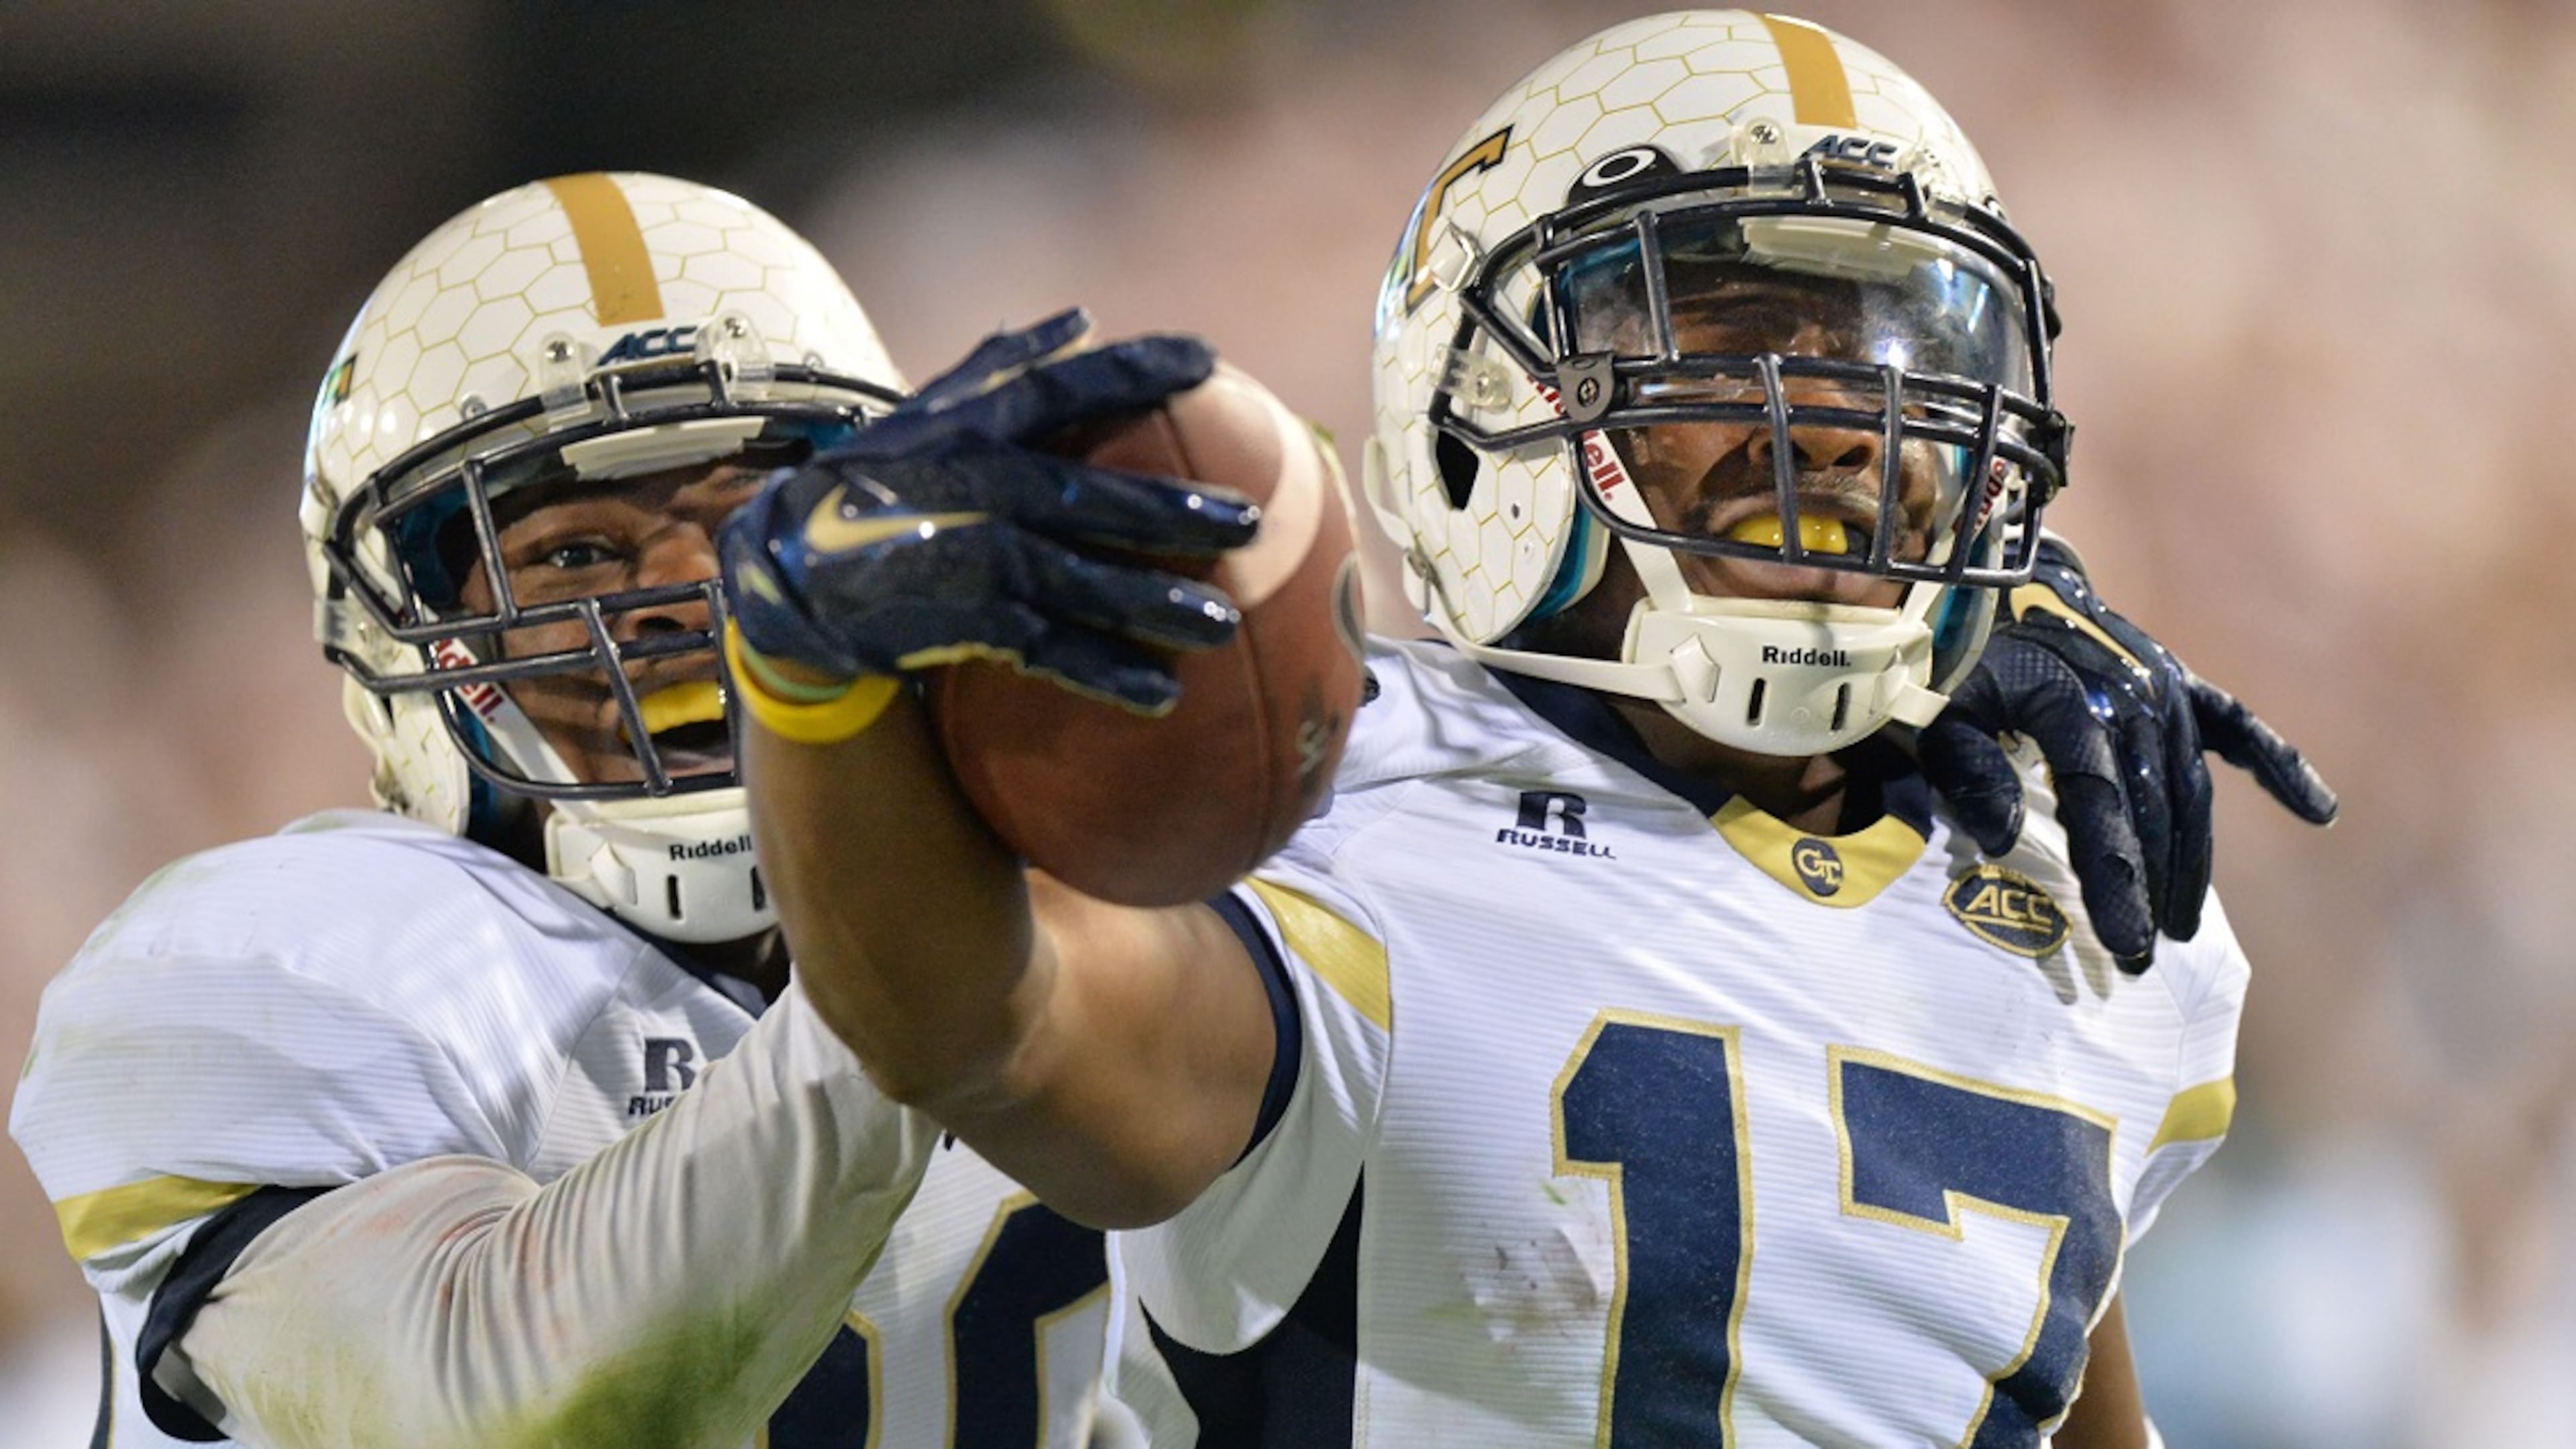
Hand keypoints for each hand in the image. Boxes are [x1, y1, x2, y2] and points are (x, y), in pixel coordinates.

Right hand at [719, 310, 1259, 712]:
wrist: (789, 573)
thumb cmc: (872, 484)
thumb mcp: (926, 414)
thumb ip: (1001, 366)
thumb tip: (1078, 318)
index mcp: (974, 429)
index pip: (1063, 386)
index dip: (1135, 368)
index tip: (1209, 361)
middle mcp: (978, 487)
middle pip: (1091, 494)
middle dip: (1171, 508)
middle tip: (1250, 522)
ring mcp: (971, 557)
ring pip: (1079, 580)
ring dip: (1153, 604)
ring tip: (1223, 624)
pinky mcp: (964, 621)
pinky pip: (1049, 651)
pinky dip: (1104, 673)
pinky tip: (1162, 696)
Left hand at [1918, 538, 2337, 972]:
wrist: (1988, 579)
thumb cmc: (1954, 659)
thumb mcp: (1939, 711)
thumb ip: (1966, 773)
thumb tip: (2003, 840)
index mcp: (2073, 705)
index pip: (2101, 809)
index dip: (2116, 880)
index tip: (2126, 942)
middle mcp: (2132, 695)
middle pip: (2153, 809)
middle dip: (2152, 886)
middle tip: (2147, 954)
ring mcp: (2162, 685)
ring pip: (2189, 787)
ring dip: (2192, 855)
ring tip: (2184, 921)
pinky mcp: (2179, 679)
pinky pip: (2238, 728)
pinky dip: (2278, 765)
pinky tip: (2318, 811)